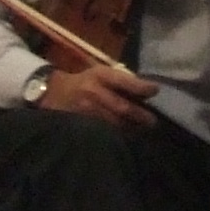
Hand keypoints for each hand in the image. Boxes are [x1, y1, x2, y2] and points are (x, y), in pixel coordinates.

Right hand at [38, 61, 160, 129]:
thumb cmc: (85, 82)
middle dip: (141, 116)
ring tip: (143, 130)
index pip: (123, 81)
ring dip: (132, 128)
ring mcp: (86, 111)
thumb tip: (149, 92)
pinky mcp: (82, 125)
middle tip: (153, 122)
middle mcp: (93, 92)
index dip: (141, 87)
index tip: (155, 91)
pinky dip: (119, 135)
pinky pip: (105, 132)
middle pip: (122, 107)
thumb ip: (122, 80)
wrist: (54, 93)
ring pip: (115, 123)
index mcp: (99, 75)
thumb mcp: (101, 73)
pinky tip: (127, 137)